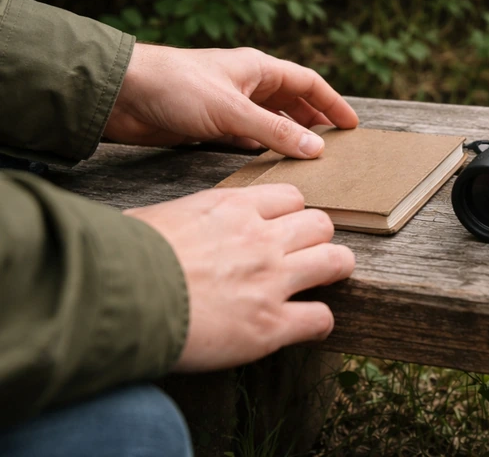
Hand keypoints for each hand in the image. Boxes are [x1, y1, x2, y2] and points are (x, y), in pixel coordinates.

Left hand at [105, 44, 357, 158]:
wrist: (120, 94)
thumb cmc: (175, 87)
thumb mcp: (232, 111)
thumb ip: (275, 131)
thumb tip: (317, 149)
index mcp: (257, 68)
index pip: (307, 83)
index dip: (332, 102)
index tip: (352, 125)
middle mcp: (246, 84)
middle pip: (291, 102)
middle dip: (314, 121)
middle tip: (336, 145)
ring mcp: (227, 104)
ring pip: (269, 121)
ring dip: (288, 136)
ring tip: (309, 157)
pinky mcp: (208, 124)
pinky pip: (245, 136)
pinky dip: (261, 148)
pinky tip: (269, 161)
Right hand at [126, 184, 353, 371]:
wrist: (119, 298)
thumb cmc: (124, 258)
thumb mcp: (158, 217)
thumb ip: (184, 217)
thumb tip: (164, 224)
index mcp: (234, 208)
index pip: (291, 198)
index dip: (292, 214)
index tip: (285, 228)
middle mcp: (261, 239)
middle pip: (321, 225)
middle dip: (319, 239)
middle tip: (308, 254)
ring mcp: (271, 281)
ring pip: (335, 261)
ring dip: (334, 270)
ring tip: (325, 280)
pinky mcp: (270, 324)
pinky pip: (320, 318)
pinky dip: (319, 323)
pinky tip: (309, 325)